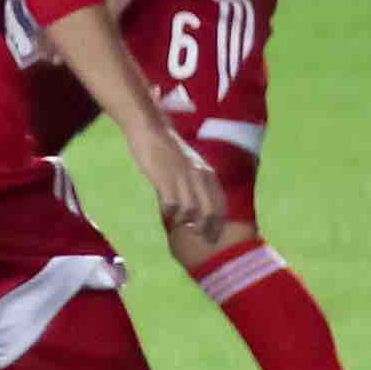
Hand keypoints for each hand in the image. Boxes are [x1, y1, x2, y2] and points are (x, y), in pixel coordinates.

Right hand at [137, 126, 227, 243]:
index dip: (219, 223)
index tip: (214, 236)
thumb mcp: (188, 164)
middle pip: (209, 210)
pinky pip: (171, 204)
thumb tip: (194, 203)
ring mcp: (183, 177)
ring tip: (179, 229)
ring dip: (185, 223)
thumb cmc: (166, 147)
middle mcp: (199, 176)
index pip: (220, 204)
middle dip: (207, 228)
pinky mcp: (165, 178)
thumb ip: (194, 180)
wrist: (150, 129)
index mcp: (207, 173)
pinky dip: (169, 214)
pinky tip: (165, 216)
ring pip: (191, 210)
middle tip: (202, 240)